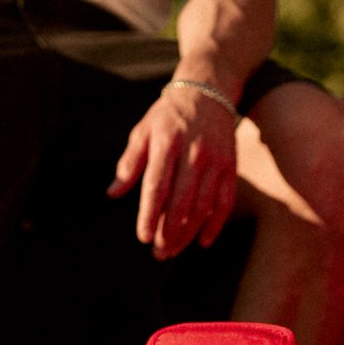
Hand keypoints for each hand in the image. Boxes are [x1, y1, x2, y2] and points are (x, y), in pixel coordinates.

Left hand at [107, 83, 238, 258]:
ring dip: (188, 233)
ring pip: (203, 206)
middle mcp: (193, 152)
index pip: (157, 185)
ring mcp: (215, 160)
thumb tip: (113, 192)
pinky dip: (215, 224)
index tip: (143, 236)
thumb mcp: (143, 131)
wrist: (208, 91)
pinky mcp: (230, 167)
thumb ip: (130, 162)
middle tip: (158, 254)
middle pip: (181, 200)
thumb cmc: (168, 116)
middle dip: (169, 231)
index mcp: (167, 142)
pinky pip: (225, 201)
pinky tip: (203, 242)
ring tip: (173, 251)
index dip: (150, 213)